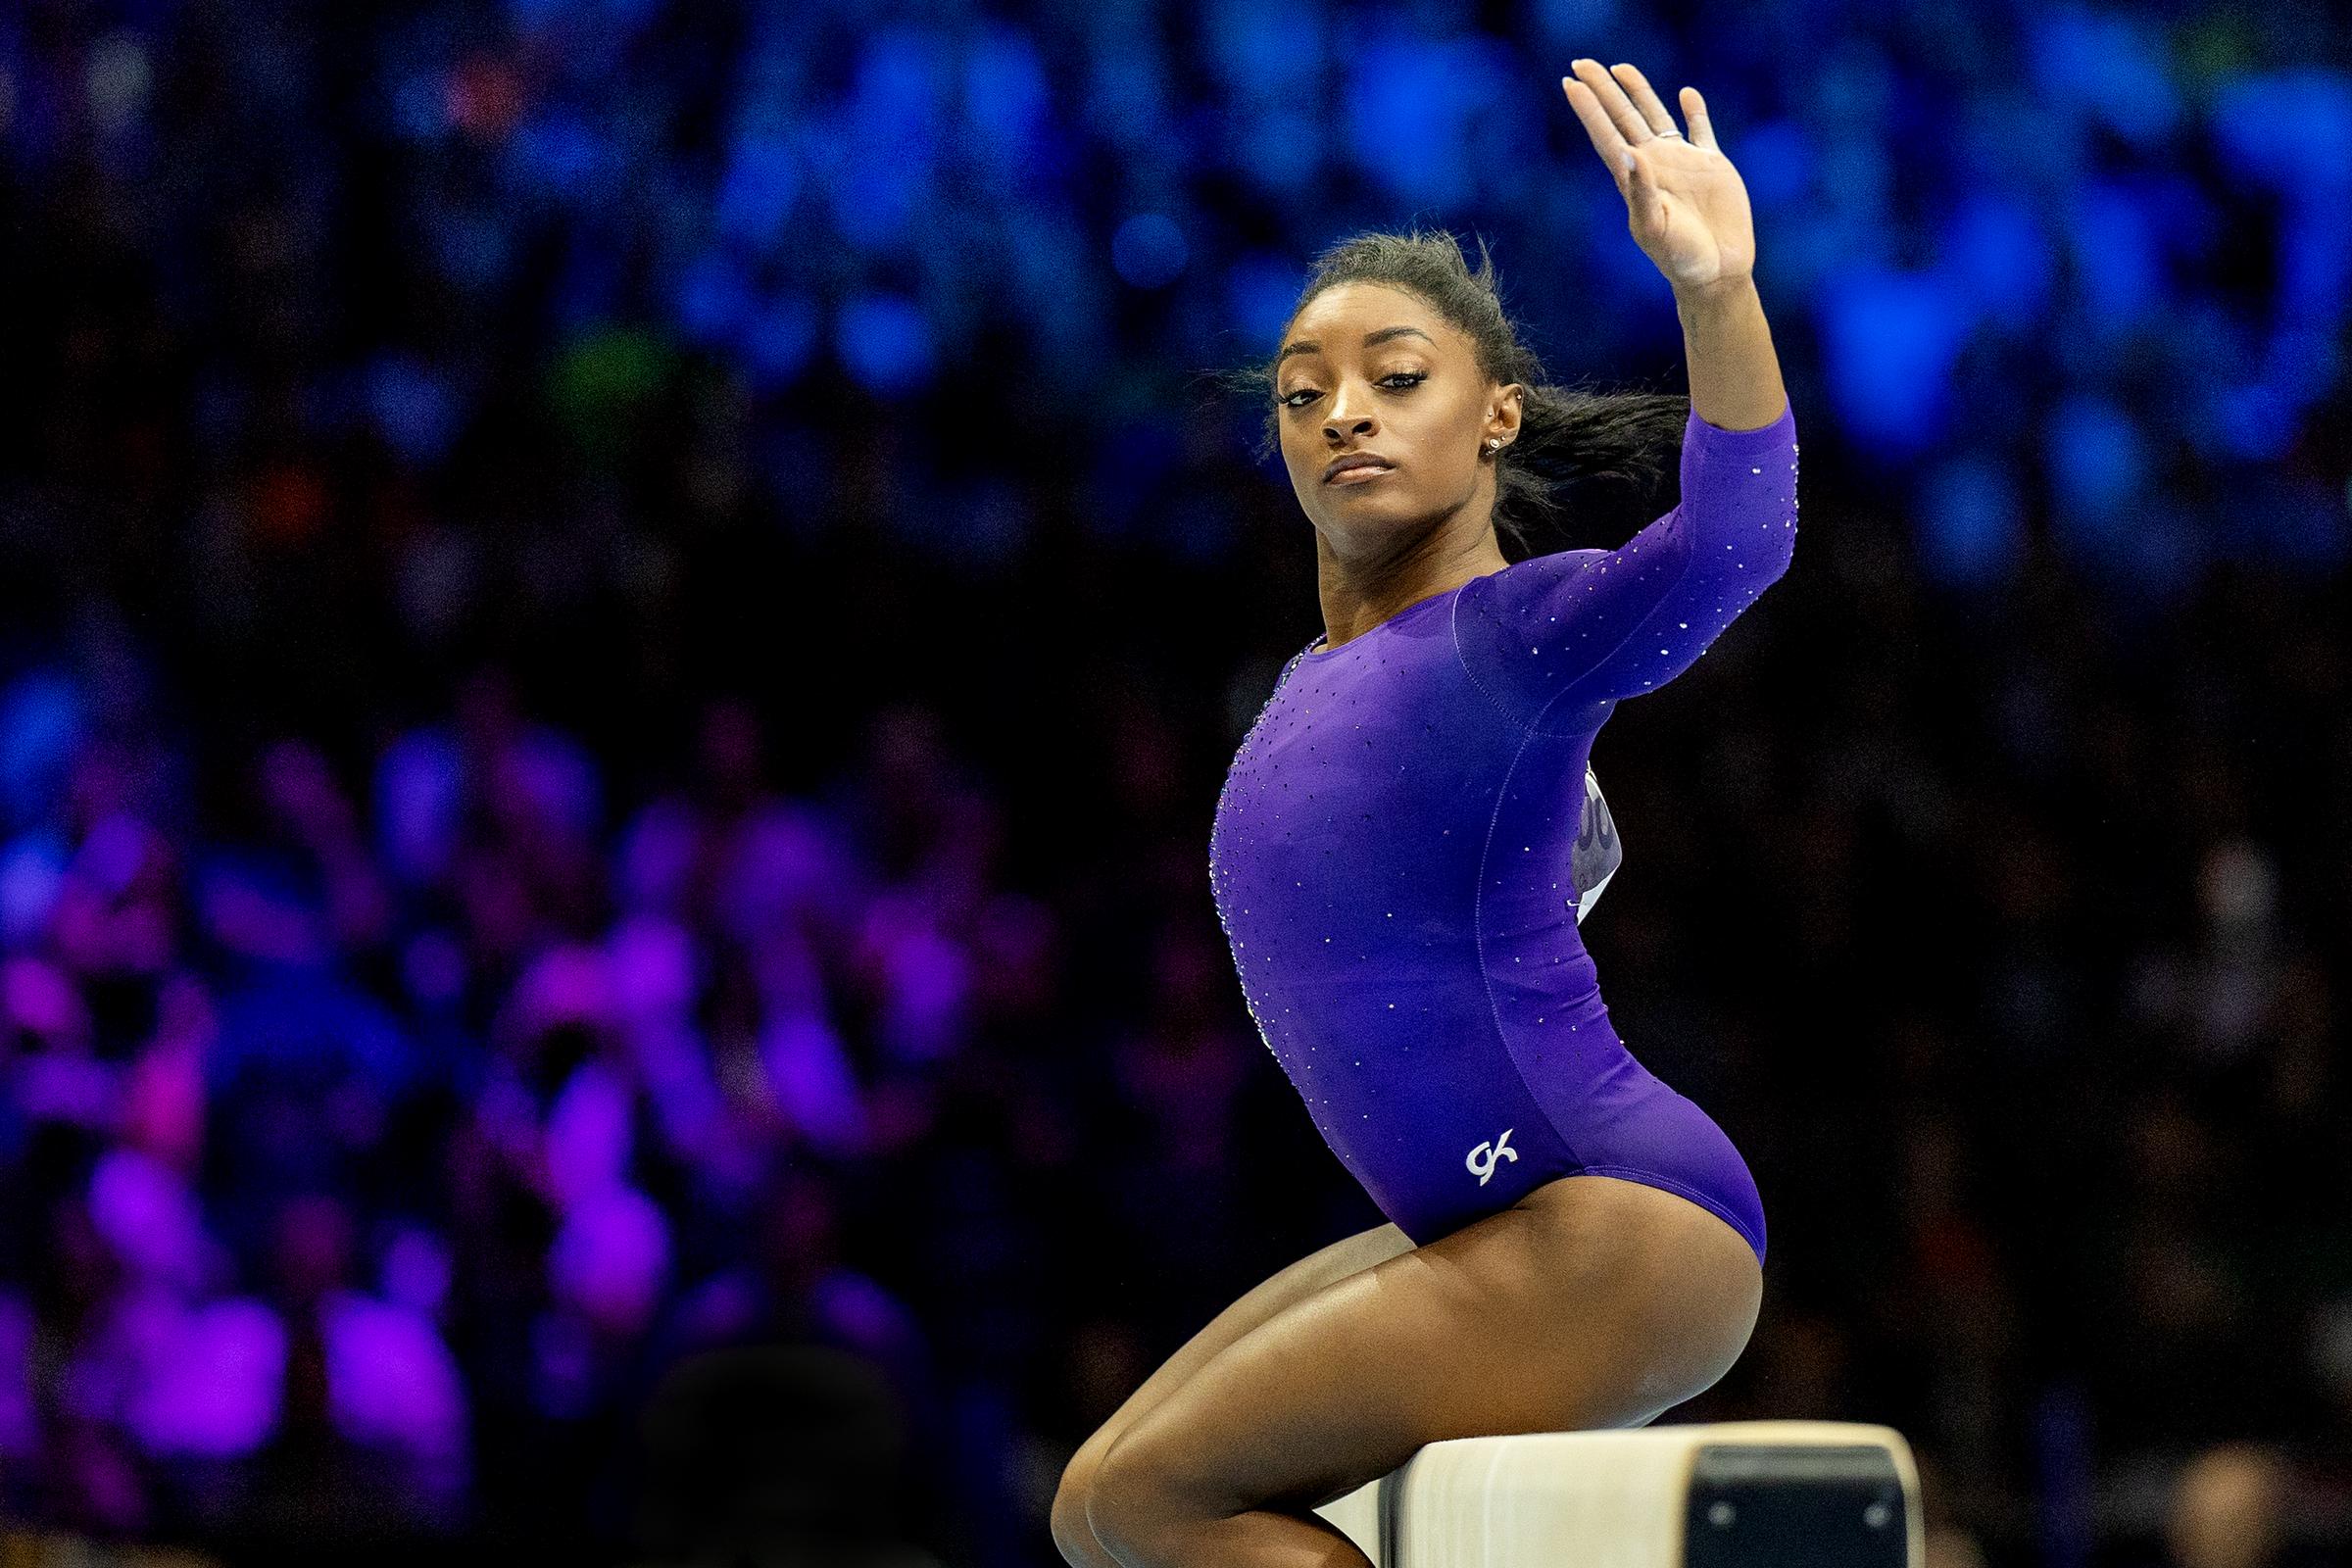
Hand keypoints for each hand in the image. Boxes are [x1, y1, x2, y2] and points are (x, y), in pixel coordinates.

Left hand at [1561, 60, 1754, 294]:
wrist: (1715, 271)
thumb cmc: (1679, 257)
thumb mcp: (1654, 226)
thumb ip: (1640, 190)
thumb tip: (1628, 153)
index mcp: (1634, 179)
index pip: (1606, 135)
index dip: (1588, 109)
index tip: (1570, 83)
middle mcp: (1653, 165)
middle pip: (1623, 117)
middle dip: (1603, 90)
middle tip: (1581, 62)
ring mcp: (1681, 163)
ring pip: (1655, 116)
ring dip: (1639, 92)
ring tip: (1621, 68)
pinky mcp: (1711, 166)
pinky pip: (1701, 130)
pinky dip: (1694, 112)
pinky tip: (1686, 93)